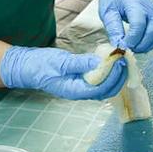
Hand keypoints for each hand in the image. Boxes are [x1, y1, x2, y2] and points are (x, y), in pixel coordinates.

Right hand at [0, 46, 125, 99]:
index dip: (114, 76)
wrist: (28, 67)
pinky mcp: (81, 80)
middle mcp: (80, 92)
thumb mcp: (60, 62)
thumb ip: (80, 63)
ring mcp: (81, 87)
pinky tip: (111, 61)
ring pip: (105, 85)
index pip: (101, 88)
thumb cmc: (40, 66)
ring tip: (121, 60)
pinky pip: (99, 79)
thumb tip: (99, 63)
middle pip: (107, 90)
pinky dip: (108, 72)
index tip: (120, 62)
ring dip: (115, 74)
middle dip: (119, 76)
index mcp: (75, 91)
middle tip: (125, 59)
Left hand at [98, 0, 152, 51]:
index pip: (139, 24)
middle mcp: (149, 7)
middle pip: (151, 31)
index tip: (122, 46)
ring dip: (145, 45)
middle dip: (140, 45)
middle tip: (127, 50)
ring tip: (132, 48)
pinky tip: (139, 45)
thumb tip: (118, 45)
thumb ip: (113, 28)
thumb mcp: (107, 11)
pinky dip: (150, 42)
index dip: (132, 39)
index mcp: (135, 2)